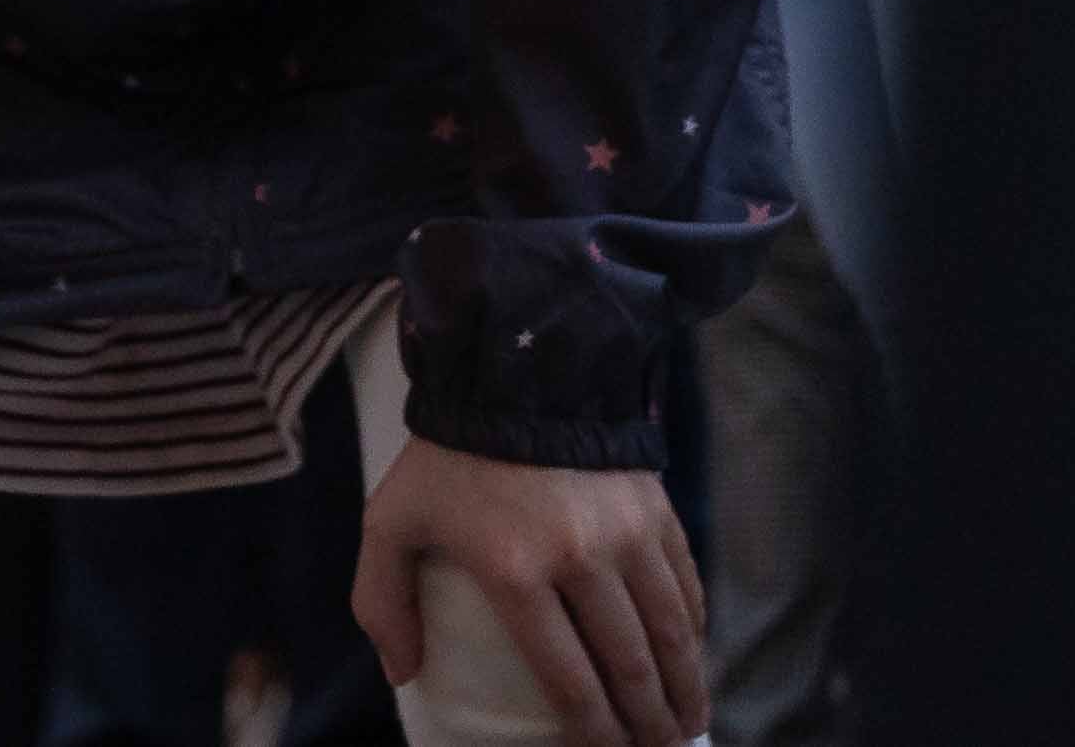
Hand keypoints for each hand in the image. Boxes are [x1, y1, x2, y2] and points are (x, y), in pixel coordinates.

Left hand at [352, 438, 707, 746]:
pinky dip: (693, 629)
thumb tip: (403, 673)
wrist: (514, 364)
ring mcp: (628, 530)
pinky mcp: (656, 506)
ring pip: (670, 630)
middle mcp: (582, 556)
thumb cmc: (447, 453)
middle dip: (646, 724)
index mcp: (517, 570)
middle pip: (629, 664)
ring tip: (686, 726)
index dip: (592, 731)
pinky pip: (684, 582)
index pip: (568, 676)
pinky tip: (693, 658)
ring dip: (684, 687)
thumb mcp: (390, 520)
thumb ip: (381, 600)